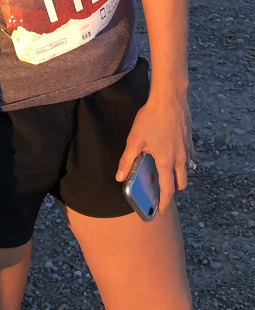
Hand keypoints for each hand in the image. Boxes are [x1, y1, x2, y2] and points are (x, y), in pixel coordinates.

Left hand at [115, 87, 191, 213]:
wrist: (169, 98)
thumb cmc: (151, 118)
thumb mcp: (134, 139)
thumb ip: (127, 160)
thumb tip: (119, 177)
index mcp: (166, 162)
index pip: (168, 190)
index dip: (164, 203)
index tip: (160, 210)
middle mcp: (180, 159)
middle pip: (181, 184)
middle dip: (173, 191)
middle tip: (162, 191)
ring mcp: (187, 149)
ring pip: (186, 171)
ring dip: (178, 177)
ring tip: (166, 174)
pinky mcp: (189, 140)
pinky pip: (189, 158)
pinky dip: (183, 162)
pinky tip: (173, 155)